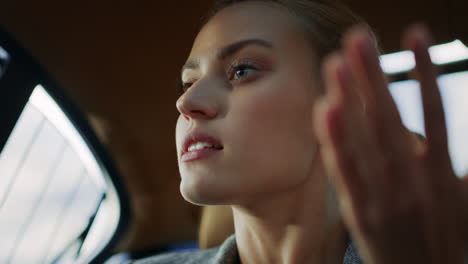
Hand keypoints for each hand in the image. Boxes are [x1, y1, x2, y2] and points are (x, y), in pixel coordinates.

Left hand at [314, 25, 467, 263]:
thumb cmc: (448, 235)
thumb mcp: (465, 197)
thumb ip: (455, 158)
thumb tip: (448, 128)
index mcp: (443, 173)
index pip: (434, 110)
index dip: (425, 71)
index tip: (416, 33)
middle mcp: (415, 181)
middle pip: (391, 118)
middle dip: (374, 76)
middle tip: (358, 38)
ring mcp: (386, 197)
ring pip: (366, 141)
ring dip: (350, 100)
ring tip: (336, 63)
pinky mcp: (362, 214)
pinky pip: (346, 173)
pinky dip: (336, 143)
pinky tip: (325, 111)